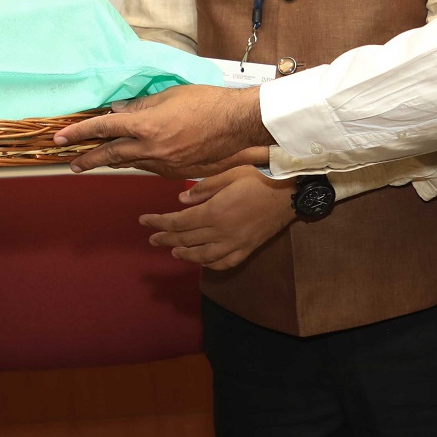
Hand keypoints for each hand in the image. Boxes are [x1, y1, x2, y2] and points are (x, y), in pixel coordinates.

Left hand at [53, 84, 272, 177]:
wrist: (239, 125)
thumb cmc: (208, 102)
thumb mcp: (169, 97)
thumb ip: (141, 107)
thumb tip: (118, 112)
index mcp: (147, 126)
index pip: (104, 128)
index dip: (80, 132)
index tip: (61, 138)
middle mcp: (152, 149)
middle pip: (111, 155)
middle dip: (88, 158)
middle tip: (71, 162)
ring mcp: (164, 164)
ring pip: (131, 163)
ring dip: (112, 161)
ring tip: (96, 161)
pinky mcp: (177, 172)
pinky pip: (150, 168)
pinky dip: (139, 162)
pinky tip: (135, 159)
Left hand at [141, 166, 295, 269]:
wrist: (292, 191)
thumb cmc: (260, 176)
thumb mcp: (229, 172)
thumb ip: (203, 188)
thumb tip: (181, 200)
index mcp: (214, 212)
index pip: (178, 222)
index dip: (158, 223)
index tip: (144, 221)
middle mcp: (222, 232)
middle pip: (186, 240)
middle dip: (165, 239)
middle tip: (152, 238)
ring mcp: (236, 244)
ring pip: (202, 256)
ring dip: (184, 254)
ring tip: (172, 251)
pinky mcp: (248, 249)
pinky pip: (224, 263)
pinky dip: (209, 264)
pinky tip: (201, 260)